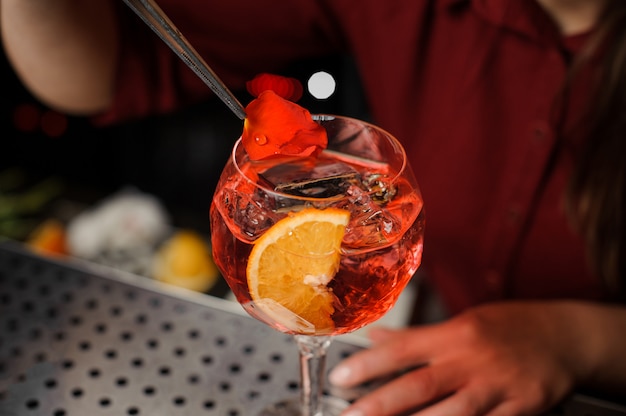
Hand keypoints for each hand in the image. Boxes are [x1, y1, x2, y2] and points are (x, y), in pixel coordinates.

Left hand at [329, 301, 593, 415]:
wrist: (566, 336)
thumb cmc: (509, 327)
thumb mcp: (462, 322)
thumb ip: (419, 337)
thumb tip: (377, 339)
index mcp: (454, 335)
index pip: (402, 349)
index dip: (368, 364)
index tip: (340, 377)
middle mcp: (471, 361)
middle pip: (419, 385)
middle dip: (380, 405)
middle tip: (350, 415)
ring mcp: (497, 387)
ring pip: (451, 414)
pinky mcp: (521, 409)